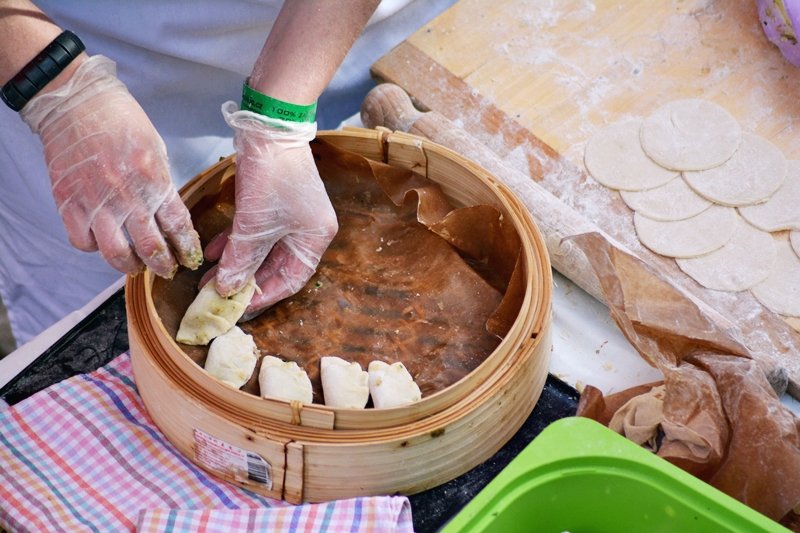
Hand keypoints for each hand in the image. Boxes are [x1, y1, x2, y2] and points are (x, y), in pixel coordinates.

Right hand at [20, 55, 201, 276]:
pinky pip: (83, 242)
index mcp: (154, 180)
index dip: (187, 248)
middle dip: (163, 266)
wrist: (76, 101)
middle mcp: (126, 196)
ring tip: (136, 264)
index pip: (178, 226)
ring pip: (116, 254)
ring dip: (130, 265)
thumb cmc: (120, 120)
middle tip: (166, 269)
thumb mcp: (156, 149)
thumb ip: (162, 185)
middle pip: (150, 248)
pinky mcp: (68, 203)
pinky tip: (101, 241)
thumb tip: (167, 215)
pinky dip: (94, 248)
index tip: (190, 258)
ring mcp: (95, 202)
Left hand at [203, 102, 336, 319]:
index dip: (263, 296)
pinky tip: (214, 253)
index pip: (290, 280)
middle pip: (275, 267)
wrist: (268, 127)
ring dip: (237, 263)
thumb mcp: (254, 225)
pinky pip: (255, 233)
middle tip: (218, 297)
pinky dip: (236, 243)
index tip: (237, 309)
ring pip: (262, 251)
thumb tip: (226, 290)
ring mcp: (290, 216)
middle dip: (246, 281)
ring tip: (209, 278)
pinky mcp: (273, 203)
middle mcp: (307, 230)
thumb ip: (241, 260)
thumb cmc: (271, 177)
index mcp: (315, 238)